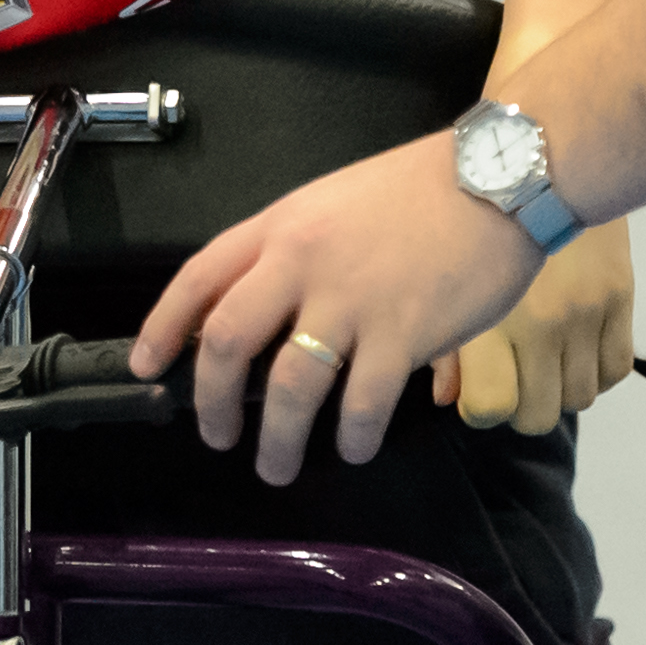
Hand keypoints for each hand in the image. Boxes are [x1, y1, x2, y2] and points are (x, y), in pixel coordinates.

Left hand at [134, 136, 539, 485]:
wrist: (498, 177)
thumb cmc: (417, 191)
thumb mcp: (330, 204)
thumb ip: (289, 252)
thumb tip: (254, 310)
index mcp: (280, 226)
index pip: (198, 278)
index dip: (163, 328)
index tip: (147, 368)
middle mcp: (303, 263)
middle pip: (229, 341)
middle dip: (212, 401)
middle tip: (217, 436)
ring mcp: (353, 299)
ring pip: (290, 387)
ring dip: (278, 440)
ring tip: (277, 466)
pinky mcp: (405, 332)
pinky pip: (362, 403)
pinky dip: (352, 436)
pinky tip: (354, 447)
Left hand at [436, 214, 634, 434]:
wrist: (538, 160)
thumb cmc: (475, 221)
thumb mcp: (445, 280)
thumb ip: (443, 346)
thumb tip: (447, 399)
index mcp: (492, 318)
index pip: (492, 408)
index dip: (480, 409)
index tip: (476, 391)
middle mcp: (545, 324)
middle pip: (538, 415)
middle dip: (520, 407)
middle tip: (511, 379)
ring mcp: (588, 314)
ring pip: (580, 398)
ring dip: (559, 388)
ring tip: (542, 361)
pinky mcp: (622, 299)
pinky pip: (617, 370)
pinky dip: (596, 371)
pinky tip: (576, 349)